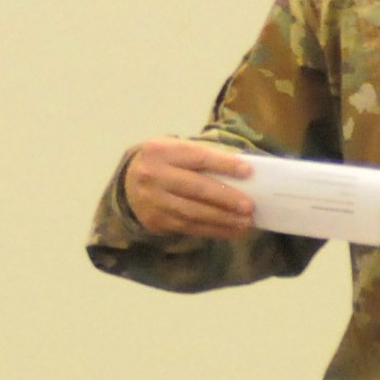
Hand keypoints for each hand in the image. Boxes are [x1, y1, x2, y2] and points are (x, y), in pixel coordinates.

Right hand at [124, 137, 255, 237]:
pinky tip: (230, 230)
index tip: (248, 171)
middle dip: (225, 198)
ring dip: (223, 219)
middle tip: (249, 206)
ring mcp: (151, 200)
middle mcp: (152, 175)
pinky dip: (212, 230)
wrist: (129, 182)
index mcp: (161, 150)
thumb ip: (205, 157)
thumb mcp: (178, 150)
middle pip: (195, 188)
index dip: (224, 165)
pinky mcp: (154, 221)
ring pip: (192, 213)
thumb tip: (244, 173)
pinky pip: (188, 227)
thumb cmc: (167, 162)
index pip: (198, 157)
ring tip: (245, 222)